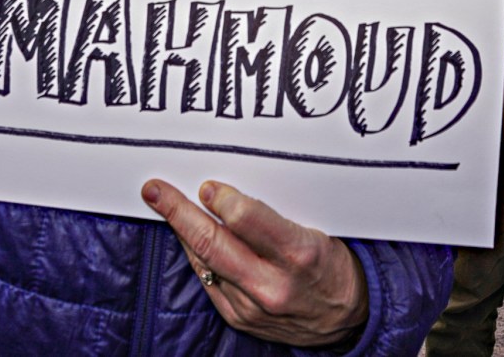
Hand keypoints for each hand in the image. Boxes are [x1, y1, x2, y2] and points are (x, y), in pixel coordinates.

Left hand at [142, 179, 367, 346]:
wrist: (347, 317)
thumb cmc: (331, 262)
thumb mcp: (316, 227)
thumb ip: (273, 212)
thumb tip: (228, 190)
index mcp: (298, 252)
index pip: (246, 219)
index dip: (220, 198)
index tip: (206, 185)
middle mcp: (272, 284)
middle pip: (213, 243)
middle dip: (179, 212)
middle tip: (156, 190)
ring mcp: (253, 307)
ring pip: (204, 262)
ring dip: (182, 232)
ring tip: (165, 205)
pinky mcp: (240, 320)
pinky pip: (207, 282)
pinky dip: (197, 257)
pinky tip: (189, 238)